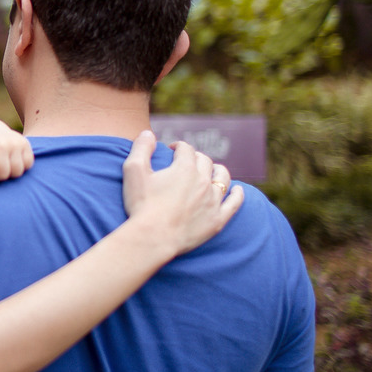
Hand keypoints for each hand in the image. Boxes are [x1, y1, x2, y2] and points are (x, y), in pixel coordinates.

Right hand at [121, 130, 242, 255]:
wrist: (153, 238)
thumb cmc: (141, 204)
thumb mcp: (133, 171)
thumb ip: (141, 148)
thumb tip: (148, 132)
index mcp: (185, 168)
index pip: (186, 149)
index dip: (178, 146)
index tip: (171, 150)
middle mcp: (203, 181)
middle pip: (205, 161)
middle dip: (195, 158)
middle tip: (186, 162)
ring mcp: (213, 201)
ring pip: (222, 178)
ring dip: (217, 171)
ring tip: (212, 171)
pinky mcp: (217, 220)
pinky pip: (234, 203)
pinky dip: (237, 194)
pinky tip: (237, 190)